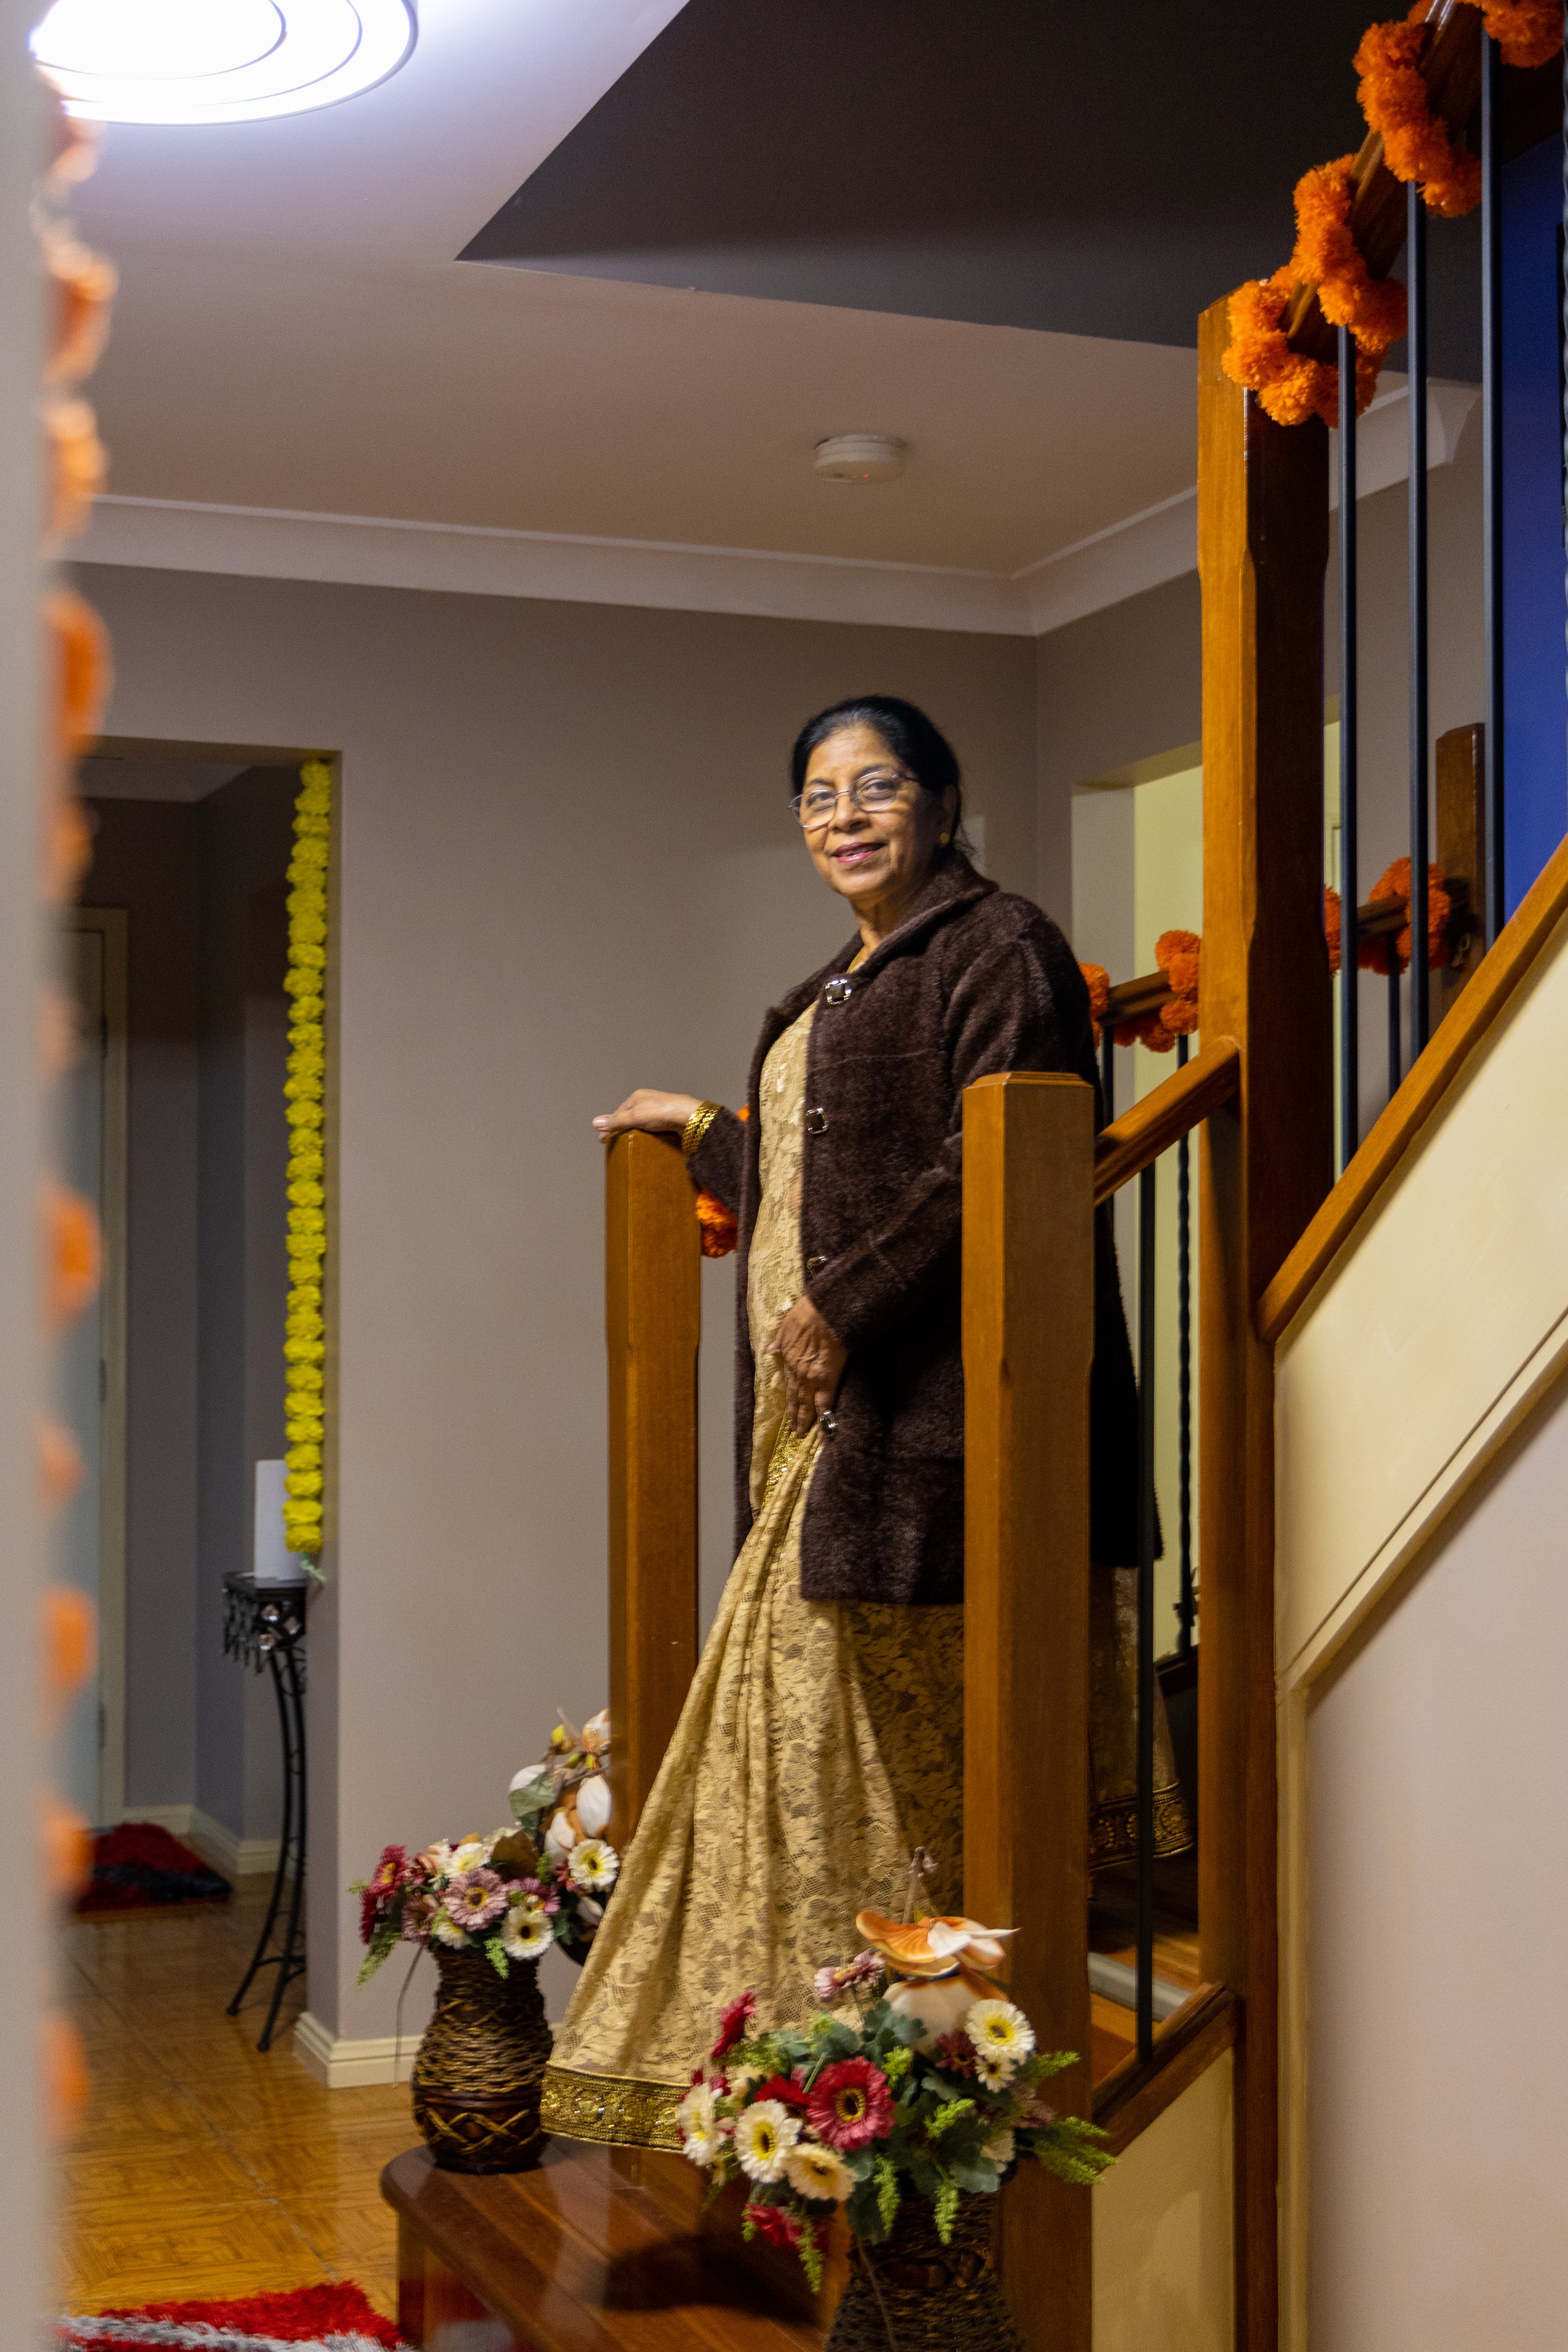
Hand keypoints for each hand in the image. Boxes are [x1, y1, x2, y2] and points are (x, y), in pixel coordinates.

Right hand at [593, 1089, 701, 1143]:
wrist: (689, 1117)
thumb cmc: (663, 1112)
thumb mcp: (635, 1117)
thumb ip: (616, 1121)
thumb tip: (596, 1122)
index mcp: (637, 1096)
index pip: (618, 1113)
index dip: (610, 1126)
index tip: (603, 1139)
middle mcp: (648, 1101)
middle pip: (628, 1116)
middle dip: (620, 1128)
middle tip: (612, 1142)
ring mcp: (659, 1109)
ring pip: (641, 1121)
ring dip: (633, 1131)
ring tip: (628, 1143)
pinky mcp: (668, 1119)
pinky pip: (652, 1126)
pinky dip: (646, 1134)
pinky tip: (646, 1140)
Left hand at [767, 1295, 847, 1435]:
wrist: (825, 1314)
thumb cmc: (807, 1315)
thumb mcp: (786, 1326)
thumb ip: (779, 1341)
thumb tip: (771, 1350)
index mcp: (790, 1360)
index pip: (789, 1383)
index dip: (790, 1397)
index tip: (789, 1407)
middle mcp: (798, 1373)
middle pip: (797, 1398)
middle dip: (795, 1415)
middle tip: (794, 1430)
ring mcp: (812, 1379)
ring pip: (808, 1405)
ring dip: (804, 1421)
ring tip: (803, 1434)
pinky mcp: (828, 1381)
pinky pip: (824, 1405)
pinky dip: (823, 1420)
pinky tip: (823, 1432)